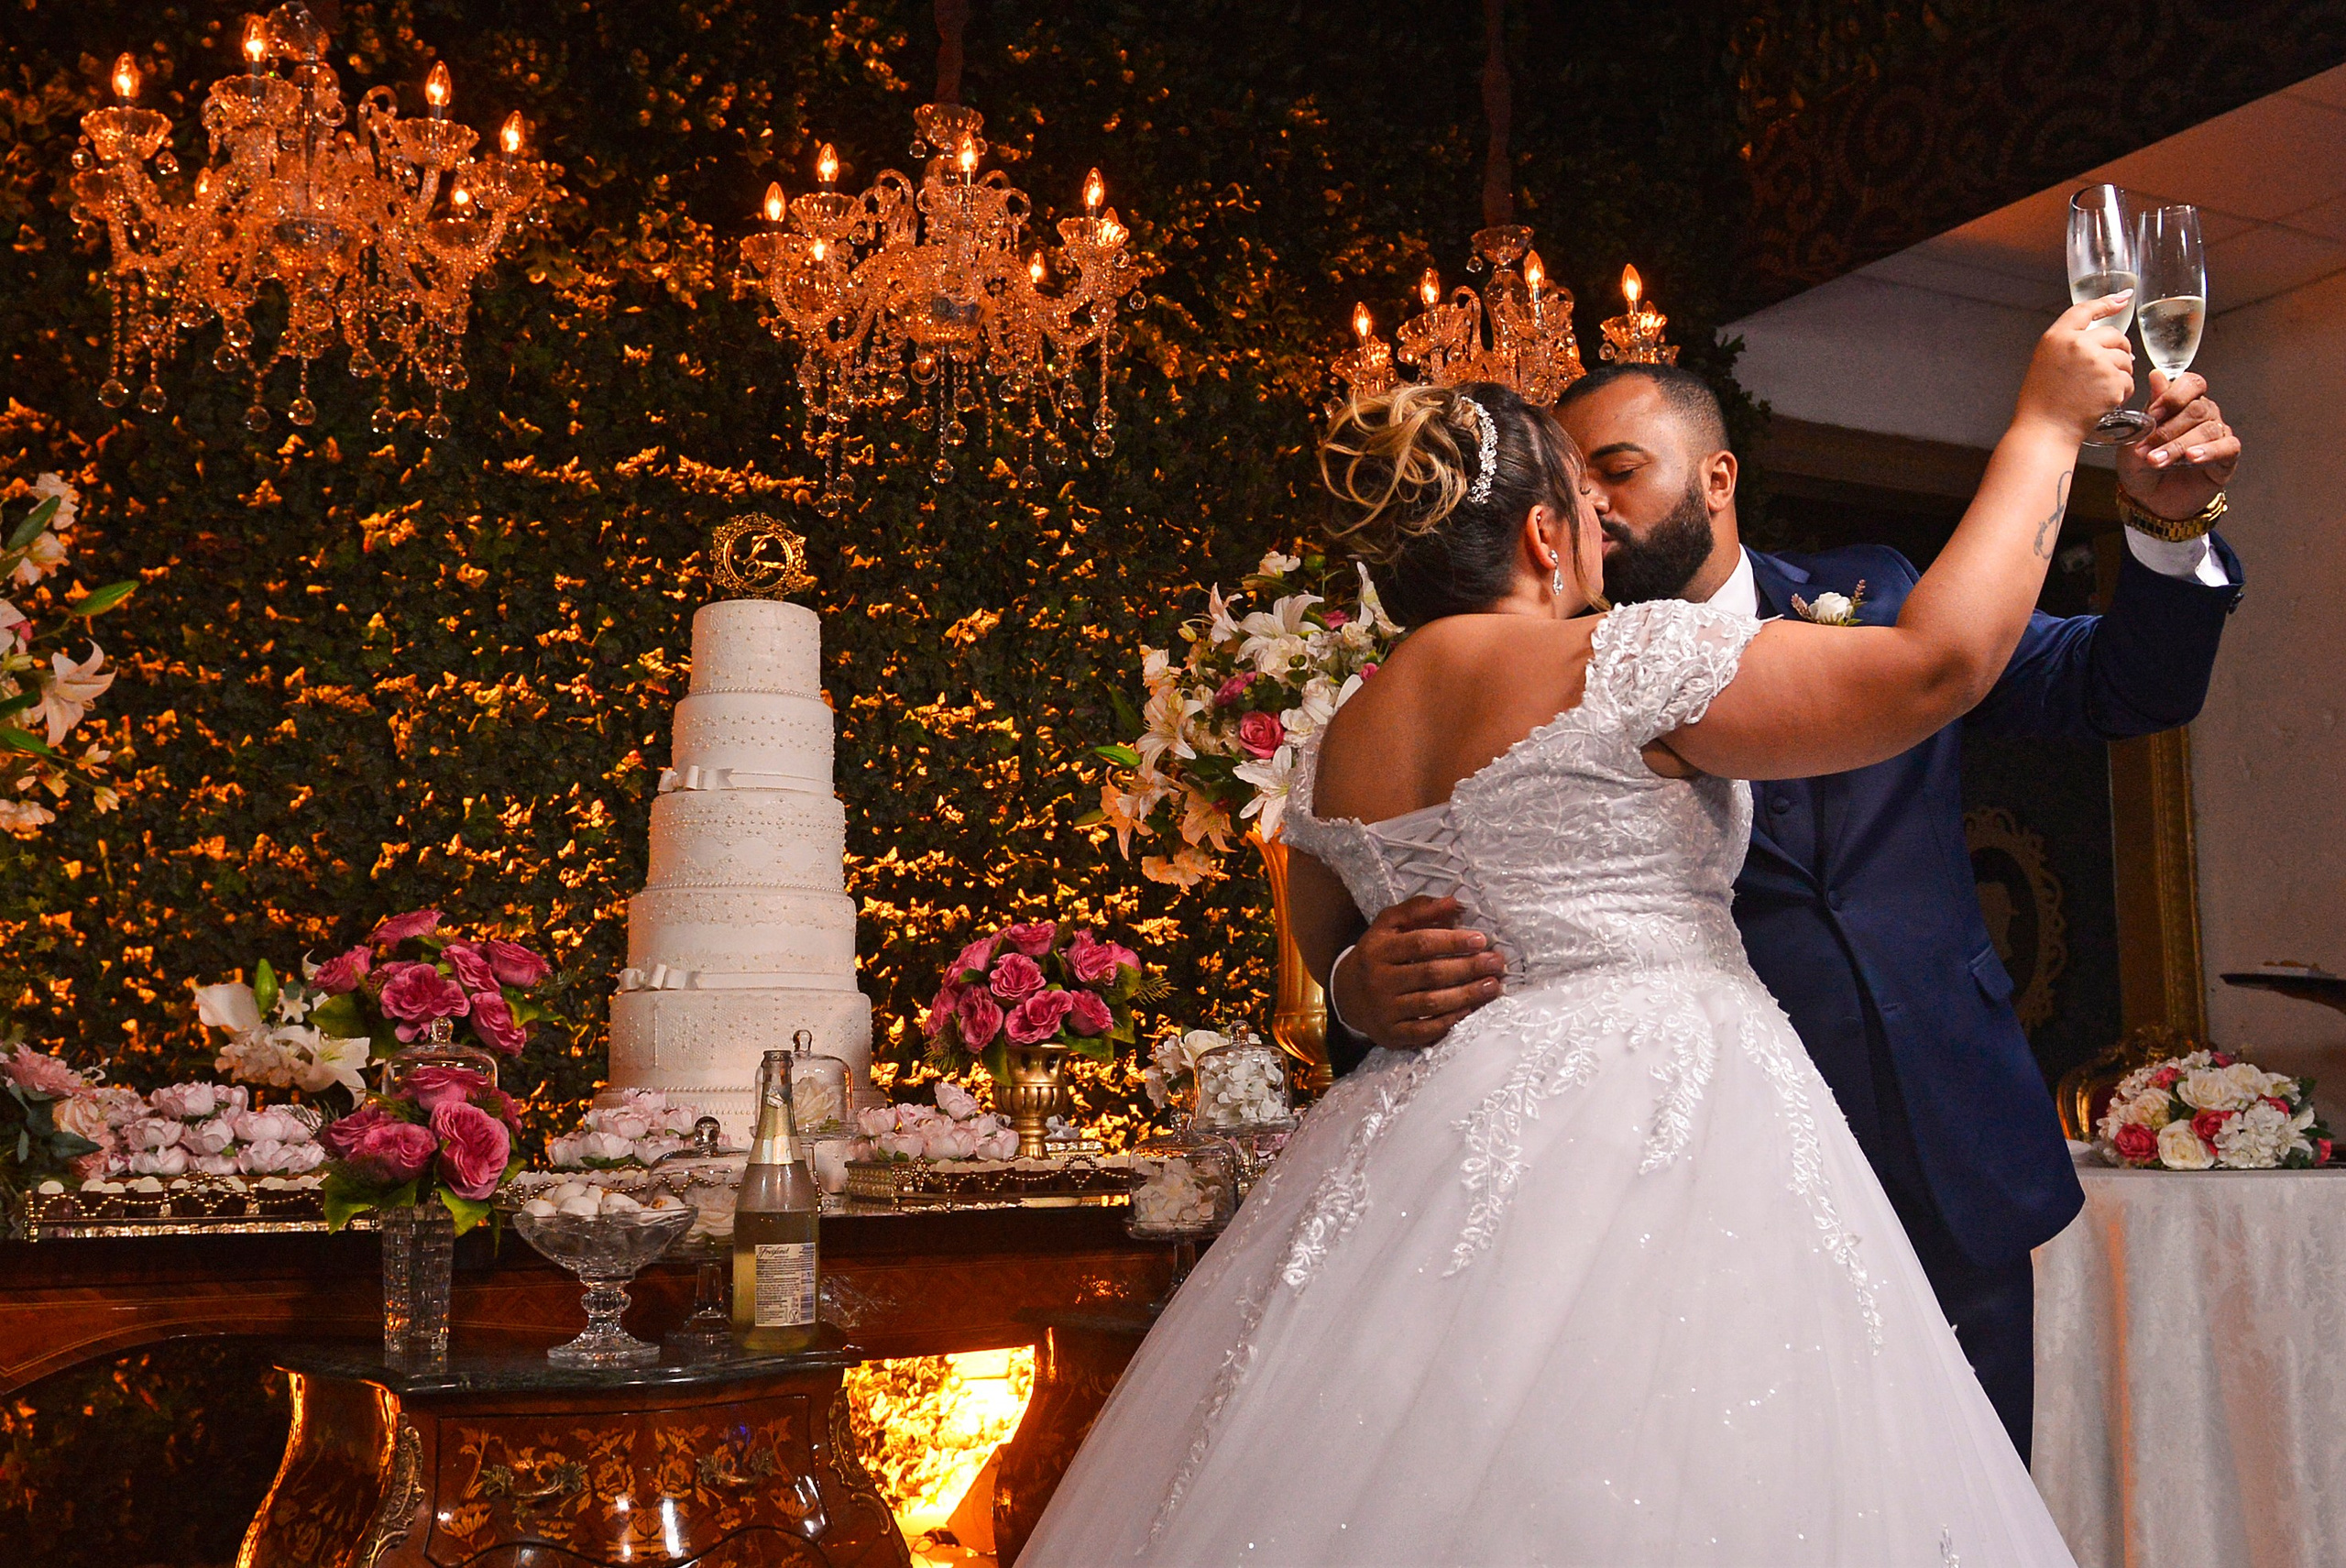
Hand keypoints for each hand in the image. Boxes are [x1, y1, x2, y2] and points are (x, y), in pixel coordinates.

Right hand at [1331, 895, 1504, 1051]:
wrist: (1345, 995)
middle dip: (1468, 968)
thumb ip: (1418, 911)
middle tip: (1496, 963)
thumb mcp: (1388, 926)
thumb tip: (1455, 903)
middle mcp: (1379, 980)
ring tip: (1492, 985)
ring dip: (1467, 994)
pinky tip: (1470, 1009)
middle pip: (1429, 974)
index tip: (1481, 940)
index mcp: (1378, 949)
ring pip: (1431, 1003)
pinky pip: (1426, 1029)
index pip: (1419, 944)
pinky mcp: (1392, 1034)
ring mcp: (1385, 1010)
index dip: (1452, 941)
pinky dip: (1451, 1020)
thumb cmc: (1376, 954)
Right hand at [2015, 294, 2136, 443]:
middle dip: (2119, 350)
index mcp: (2057, 337)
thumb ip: (2067, 345)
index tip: (2122, 299)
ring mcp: (2097, 363)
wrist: (2045, 431)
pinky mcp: (2112, 382)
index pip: (2085, 310)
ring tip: (2101, 391)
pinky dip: (2121, 393)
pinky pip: (2128, 381)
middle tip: (2113, 366)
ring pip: (2124, 360)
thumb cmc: (2041, 403)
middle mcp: (2078, 345)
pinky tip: (2104, 402)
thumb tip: (2101, 339)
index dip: (2106, 302)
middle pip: (2114, 336)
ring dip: (2119, 374)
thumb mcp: (2045, 363)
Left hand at [2115, 370, 2239, 517]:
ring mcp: (2217, 435)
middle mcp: (2204, 415)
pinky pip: (2227, 447)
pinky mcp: (2227, 457)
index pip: (2192, 384)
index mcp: (2183, 404)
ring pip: (2208, 429)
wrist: (2149, 500)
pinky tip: (2193, 458)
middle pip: (2197, 409)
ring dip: (2179, 445)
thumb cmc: (2141, 466)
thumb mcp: (2135, 437)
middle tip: (2146, 448)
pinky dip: (2209, 451)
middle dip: (2168, 429)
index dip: (2175, 395)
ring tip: (2157, 461)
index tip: (2154, 413)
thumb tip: (2157, 376)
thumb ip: (2149, 408)